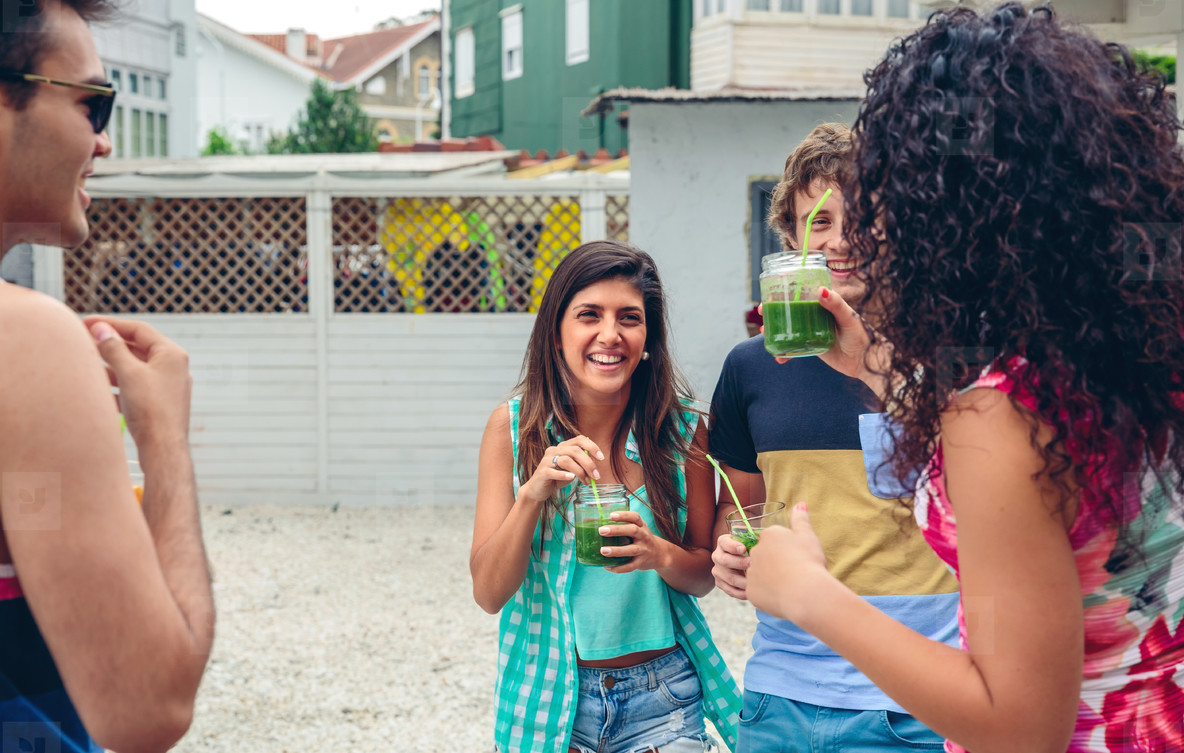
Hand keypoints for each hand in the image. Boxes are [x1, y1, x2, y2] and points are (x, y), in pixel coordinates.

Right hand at [83, 317, 191, 458]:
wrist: (163, 449)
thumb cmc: (152, 410)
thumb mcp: (129, 374)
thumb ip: (114, 349)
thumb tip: (101, 329)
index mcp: (172, 354)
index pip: (139, 330)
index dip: (111, 324)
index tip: (87, 323)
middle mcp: (173, 368)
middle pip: (137, 348)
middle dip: (110, 345)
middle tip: (84, 341)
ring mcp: (168, 386)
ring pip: (135, 369)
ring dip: (111, 365)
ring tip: (87, 364)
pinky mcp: (160, 403)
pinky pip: (136, 387)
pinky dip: (118, 384)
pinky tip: (99, 388)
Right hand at [517, 435, 603, 505]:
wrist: (538, 490)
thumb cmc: (557, 478)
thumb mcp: (571, 470)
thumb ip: (581, 465)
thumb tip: (596, 468)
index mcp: (563, 447)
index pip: (579, 440)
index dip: (592, 447)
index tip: (601, 458)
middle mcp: (554, 450)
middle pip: (575, 451)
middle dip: (588, 463)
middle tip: (596, 476)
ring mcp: (546, 460)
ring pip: (566, 460)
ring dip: (580, 472)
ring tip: (586, 482)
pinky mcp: (542, 472)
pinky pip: (554, 471)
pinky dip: (564, 475)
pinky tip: (571, 478)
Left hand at [600, 510, 671, 572]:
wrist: (659, 554)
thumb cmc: (640, 538)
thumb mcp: (636, 528)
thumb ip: (619, 525)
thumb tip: (588, 520)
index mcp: (641, 526)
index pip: (634, 517)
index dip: (623, 515)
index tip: (611, 515)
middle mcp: (643, 536)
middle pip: (632, 530)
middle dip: (617, 530)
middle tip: (601, 530)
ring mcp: (643, 550)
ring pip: (631, 549)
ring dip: (617, 550)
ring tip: (603, 551)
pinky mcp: (641, 562)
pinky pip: (630, 566)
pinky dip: (619, 568)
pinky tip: (607, 567)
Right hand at [711, 533, 750, 599]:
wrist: (743, 560)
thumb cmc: (751, 548)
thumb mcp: (751, 540)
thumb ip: (756, 537)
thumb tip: (768, 536)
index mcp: (723, 542)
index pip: (725, 543)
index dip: (733, 546)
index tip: (744, 549)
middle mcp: (718, 556)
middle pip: (725, 560)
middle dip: (739, 563)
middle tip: (752, 564)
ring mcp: (718, 570)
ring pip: (728, 577)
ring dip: (743, 581)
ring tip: (755, 582)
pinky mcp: (720, 582)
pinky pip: (729, 590)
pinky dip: (740, 592)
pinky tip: (750, 592)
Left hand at [747, 503, 830, 622]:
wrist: (807, 592)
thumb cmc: (809, 562)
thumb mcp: (808, 536)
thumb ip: (801, 520)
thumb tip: (800, 504)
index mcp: (769, 536)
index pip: (772, 540)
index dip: (785, 551)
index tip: (796, 558)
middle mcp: (755, 551)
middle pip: (764, 556)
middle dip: (775, 564)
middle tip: (794, 573)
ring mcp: (751, 572)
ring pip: (760, 575)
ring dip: (771, 580)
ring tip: (789, 586)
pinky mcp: (750, 591)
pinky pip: (758, 592)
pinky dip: (768, 595)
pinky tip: (782, 596)